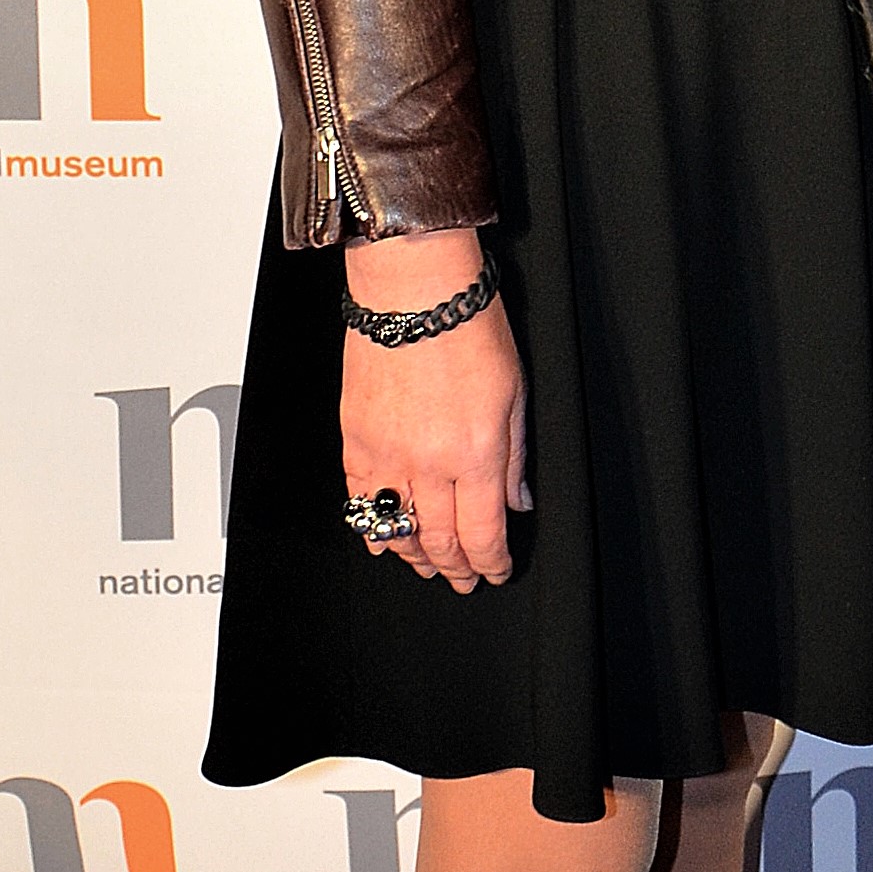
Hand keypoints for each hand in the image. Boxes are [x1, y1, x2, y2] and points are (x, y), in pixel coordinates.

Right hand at [341, 229, 528, 592]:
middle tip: (465, 580)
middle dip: (455, 569)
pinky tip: (384, 541)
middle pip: (440, 542)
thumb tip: (518, 502)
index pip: (483, 535)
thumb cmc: (469, 330)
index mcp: (475, 455)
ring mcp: (386, 455)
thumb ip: (514, 457)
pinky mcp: (354, 440)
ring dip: (416, 556)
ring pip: (397, 530)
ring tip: (429, 565)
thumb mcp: (514, 394)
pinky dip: (372, 529)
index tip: (497, 571)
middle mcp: (428, 464)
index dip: (492, 564)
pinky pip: (360, 501)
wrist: (412, 291)